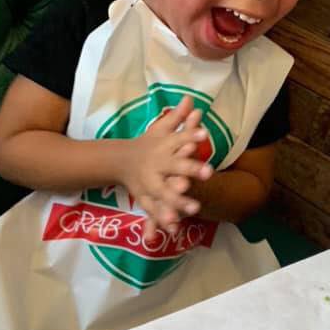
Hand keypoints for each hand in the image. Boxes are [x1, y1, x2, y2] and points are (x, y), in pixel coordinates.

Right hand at [118, 96, 210, 237]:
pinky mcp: (146, 199)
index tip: (205, 134)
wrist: (119, 161)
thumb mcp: (160, 130)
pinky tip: (174, 230)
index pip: (179, 139)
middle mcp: (157, 166)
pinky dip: (162, 221)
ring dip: (178, 201)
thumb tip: (191, 98)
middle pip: (175, 167)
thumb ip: (177, 118)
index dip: (192, 136)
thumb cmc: (148, 145)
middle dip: (191, 170)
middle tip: (210, 172)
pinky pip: (155, 212)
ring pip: (165, 193)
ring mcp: (150, 184)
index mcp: (162, 148)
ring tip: (195, 209)